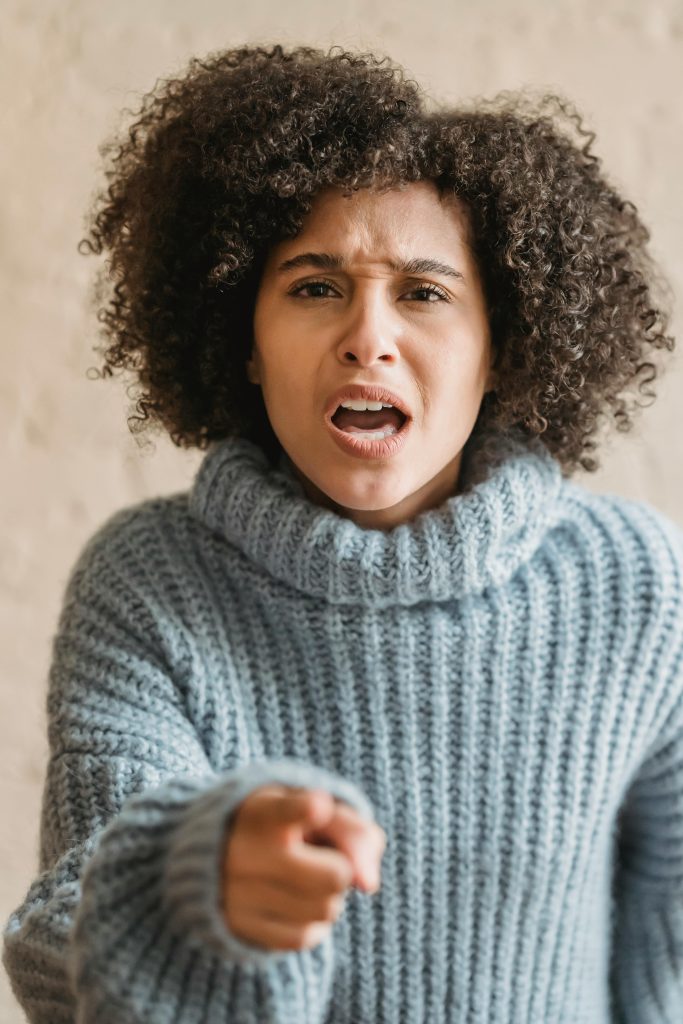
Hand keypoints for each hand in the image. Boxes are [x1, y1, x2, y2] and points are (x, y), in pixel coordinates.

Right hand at [222, 784, 385, 950]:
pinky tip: (294, 901)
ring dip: (329, 896)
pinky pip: (305, 937)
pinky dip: (312, 921)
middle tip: (321, 858)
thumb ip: (353, 830)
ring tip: (305, 877)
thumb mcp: (312, 804)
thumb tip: (369, 884)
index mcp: (263, 812)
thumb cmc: (281, 823)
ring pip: (325, 910)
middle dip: (341, 868)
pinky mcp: (239, 927)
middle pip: (336, 875)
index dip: (307, 808)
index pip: (287, 811)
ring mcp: (239, 893)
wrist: (213, 853)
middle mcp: (245, 852)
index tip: (319, 806)